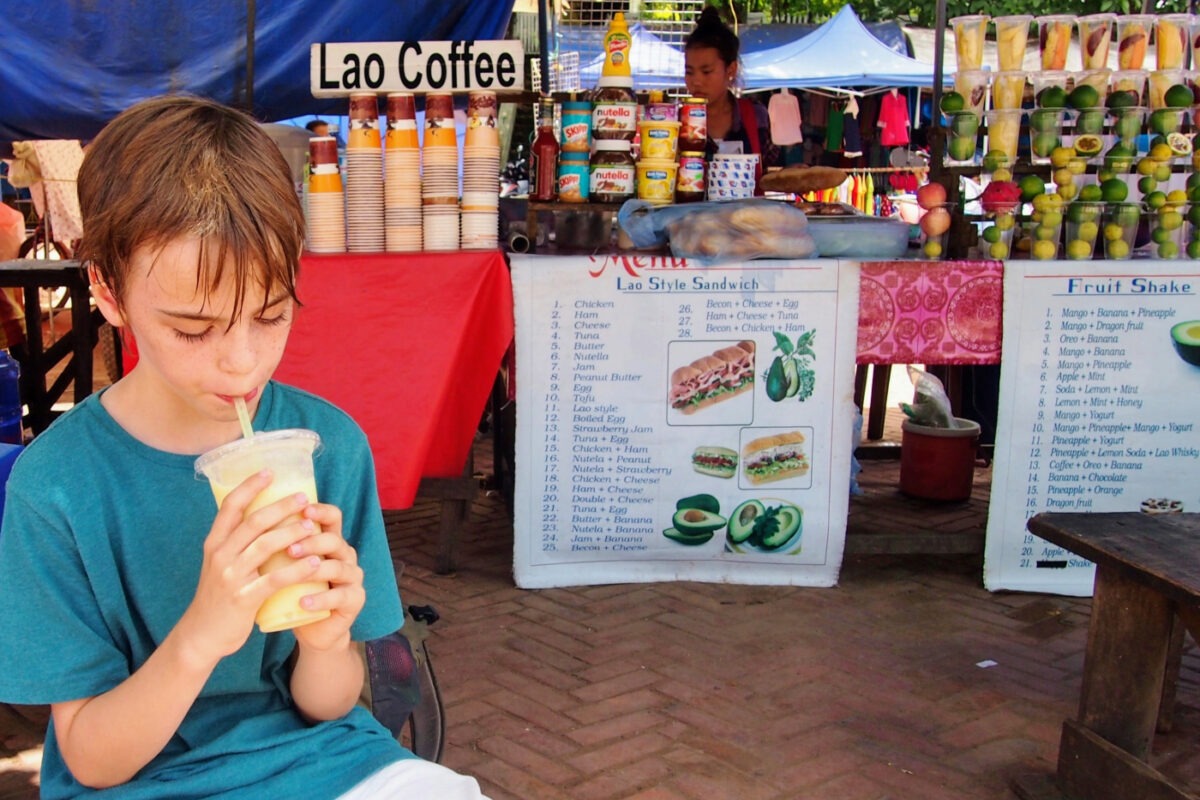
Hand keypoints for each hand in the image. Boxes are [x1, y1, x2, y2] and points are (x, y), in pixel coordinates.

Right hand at [177, 471, 324, 667]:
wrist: (201, 636)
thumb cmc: (218, 596)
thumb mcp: (220, 564)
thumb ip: (237, 543)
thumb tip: (265, 517)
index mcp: (214, 543)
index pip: (230, 507)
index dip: (249, 486)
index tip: (269, 471)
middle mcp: (220, 555)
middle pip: (253, 522)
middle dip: (280, 506)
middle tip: (303, 497)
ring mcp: (231, 577)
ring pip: (265, 546)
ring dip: (292, 533)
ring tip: (313, 526)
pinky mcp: (243, 599)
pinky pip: (274, 579)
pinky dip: (297, 569)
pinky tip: (315, 563)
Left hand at [285, 502, 365, 652]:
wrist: (312, 628)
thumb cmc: (292, 591)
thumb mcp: (284, 564)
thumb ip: (273, 542)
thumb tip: (240, 515)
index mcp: (330, 541)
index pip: (332, 517)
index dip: (320, 511)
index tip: (301, 509)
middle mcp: (345, 555)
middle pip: (334, 540)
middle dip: (311, 542)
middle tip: (288, 549)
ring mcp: (352, 577)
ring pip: (338, 567)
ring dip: (314, 570)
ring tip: (292, 575)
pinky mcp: (354, 600)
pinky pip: (340, 597)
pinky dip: (320, 599)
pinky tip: (303, 603)